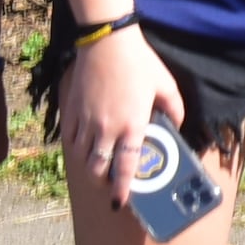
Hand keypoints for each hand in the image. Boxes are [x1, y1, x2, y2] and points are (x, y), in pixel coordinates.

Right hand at [55, 23, 175, 194]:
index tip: (120, 202)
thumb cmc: (140, 62)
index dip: (122, 189)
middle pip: (98, 170)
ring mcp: (86, 121)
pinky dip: (76, 149)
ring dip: (90, 168)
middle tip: (109, 185)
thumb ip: (174, 109)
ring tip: (98, 168)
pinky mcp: (72, 111)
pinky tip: (83, 147)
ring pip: (83, 158)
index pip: (126, 168)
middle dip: (103, 184)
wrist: (107, 42)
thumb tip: (175, 125)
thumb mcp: (166, 85)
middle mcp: (106, 129)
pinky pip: (69, 140)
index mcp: (132, 127)